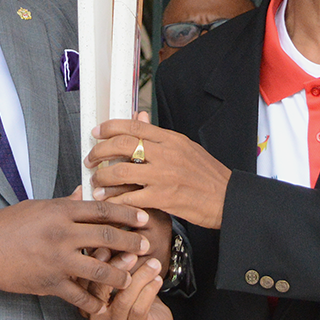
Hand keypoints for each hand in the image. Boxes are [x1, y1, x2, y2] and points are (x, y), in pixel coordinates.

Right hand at [0, 198, 151, 314]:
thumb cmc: (6, 224)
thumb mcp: (37, 206)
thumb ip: (64, 204)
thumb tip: (84, 194)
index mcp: (60, 211)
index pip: (102, 209)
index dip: (127, 213)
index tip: (143, 217)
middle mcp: (62, 234)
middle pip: (107, 237)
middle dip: (131, 242)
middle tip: (146, 245)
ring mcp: (57, 261)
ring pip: (99, 270)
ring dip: (120, 274)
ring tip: (130, 276)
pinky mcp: (49, 283)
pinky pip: (79, 296)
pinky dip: (93, 301)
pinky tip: (102, 303)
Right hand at [84, 252, 173, 319]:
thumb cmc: (134, 294)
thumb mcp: (120, 275)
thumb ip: (112, 261)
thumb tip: (110, 238)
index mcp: (86, 302)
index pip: (85, 280)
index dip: (97, 261)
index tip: (109, 244)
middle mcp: (96, 318)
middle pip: (99, 291)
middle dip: (117, 267)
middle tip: (132, 253)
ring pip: (123, 299)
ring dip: (140, 277)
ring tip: (153, 263)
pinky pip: (139, 308)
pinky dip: (149, 290)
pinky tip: (157, 279)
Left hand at [86, 118, 230, 228]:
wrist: (228, 199)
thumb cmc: (208, 175)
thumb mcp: (186, 147)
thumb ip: (160, 137)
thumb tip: (138, 118)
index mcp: (171, 139)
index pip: (133, 126)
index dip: (109, 127)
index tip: (96, 132)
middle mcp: (166, 153)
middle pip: (122, 145)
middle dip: (99, 152)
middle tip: (90, 159)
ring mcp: (164, 176)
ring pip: (122, 171)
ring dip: (103, 178)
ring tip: (96, 183)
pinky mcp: (164, 198)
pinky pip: (131, 197)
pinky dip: (116, 200)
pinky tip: (109, 201)